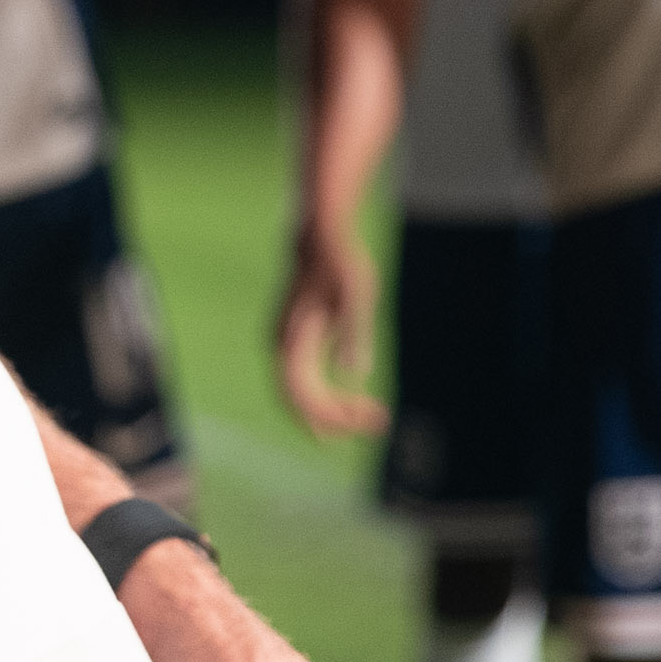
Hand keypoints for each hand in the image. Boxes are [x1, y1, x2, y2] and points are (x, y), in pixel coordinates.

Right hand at [270, 213, 387, 442]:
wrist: (318, 237)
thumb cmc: (340, 262)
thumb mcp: (355, 295)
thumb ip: (354, 334)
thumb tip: (355, 374)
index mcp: (291, 340)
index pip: (304, 397)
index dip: (332, 417)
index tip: (367, 420)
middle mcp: (282, 349)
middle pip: (301, 404)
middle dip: (337, 421)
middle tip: (379, 424)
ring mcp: (286, 348)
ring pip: (303, 397)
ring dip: (334, 412)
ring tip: (370, 417)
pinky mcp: (297, 345)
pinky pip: (307, 384)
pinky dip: (330, 398)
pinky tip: (354, 402)